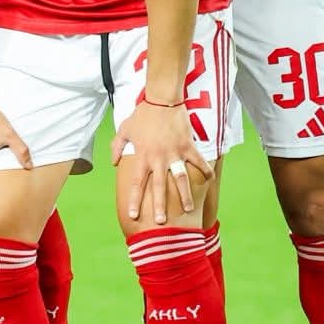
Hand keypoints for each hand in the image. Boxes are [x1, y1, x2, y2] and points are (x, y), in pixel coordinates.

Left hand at [114, 99, 211, 224]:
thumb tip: (114, 163)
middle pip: (158, 187)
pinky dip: (205, 170)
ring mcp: (175, 154)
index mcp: (142, 157)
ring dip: (184, 196)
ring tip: (188, 210)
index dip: (134, 200)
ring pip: (180, 180)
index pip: (136, 183)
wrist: (161, 100)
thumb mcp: (124, 130)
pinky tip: (210, 180)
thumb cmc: (142, 115)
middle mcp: (158, 159)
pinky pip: (198, 162)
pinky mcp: (188, 146)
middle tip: (161, 223)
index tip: (133, 215)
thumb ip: (117, 147)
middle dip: (159, 206)